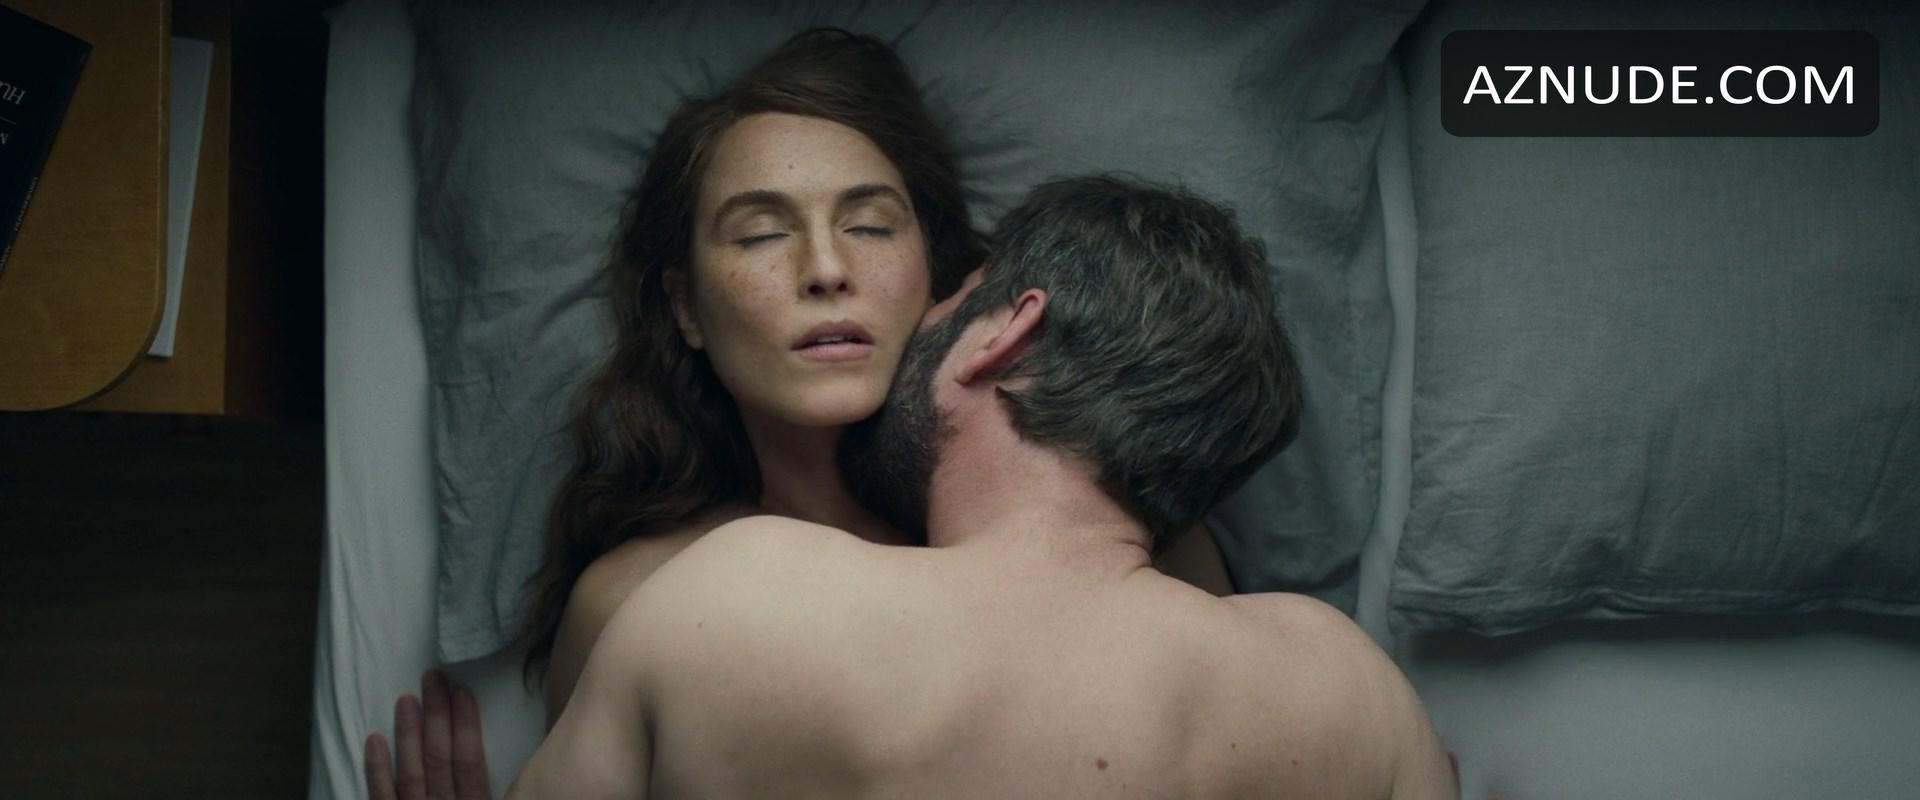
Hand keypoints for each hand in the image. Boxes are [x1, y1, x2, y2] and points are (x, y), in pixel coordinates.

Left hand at [365, 670, 492, 799]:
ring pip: (411, 773)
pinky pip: (382, 796)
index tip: (462, 693)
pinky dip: (376, 769)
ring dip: (408, 734)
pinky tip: (374, 739)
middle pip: (439, 759)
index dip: (467, 727)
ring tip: (406, 699)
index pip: (470, 763)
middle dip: (437, 717)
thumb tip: (523, 756)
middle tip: (433, 679)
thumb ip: (498, 787)